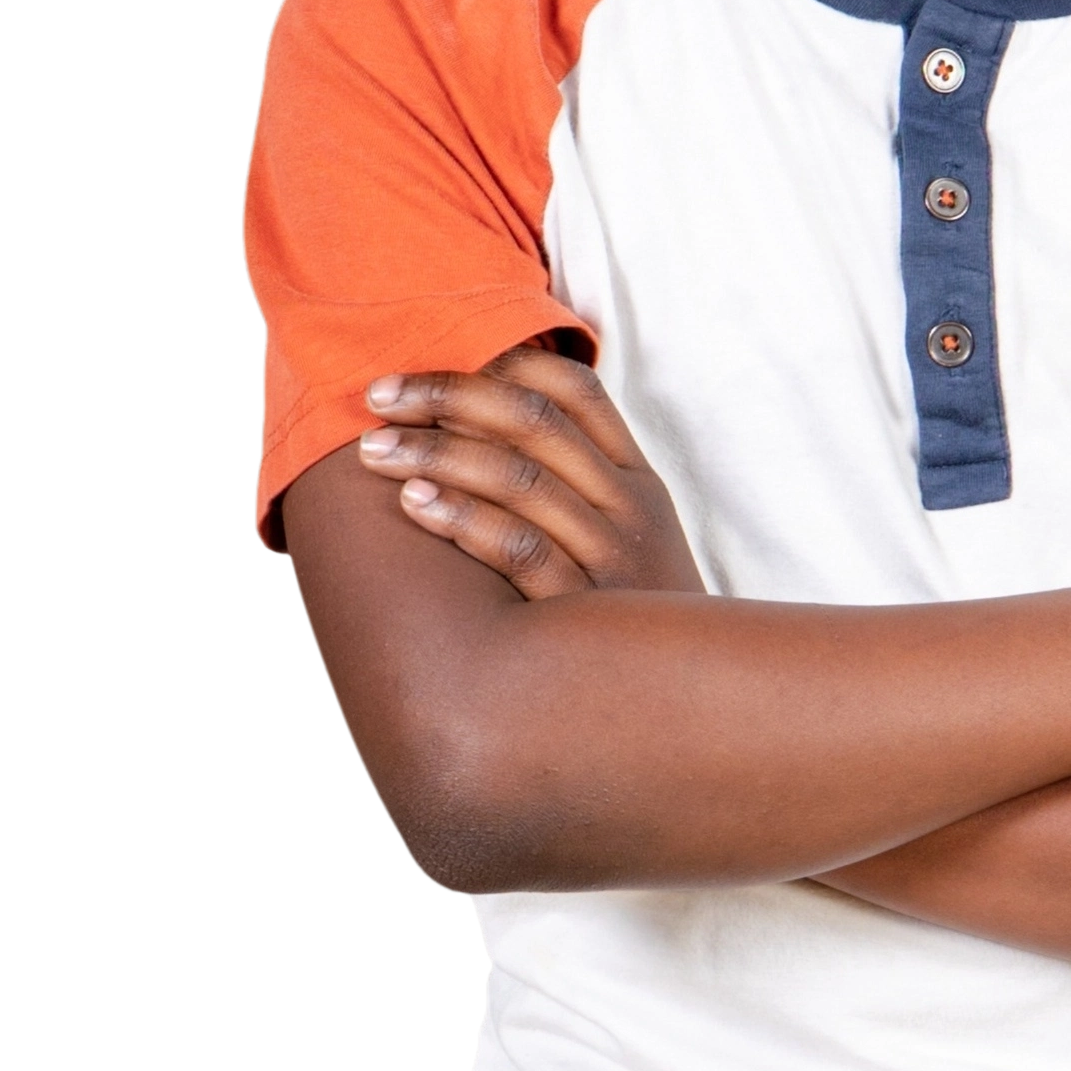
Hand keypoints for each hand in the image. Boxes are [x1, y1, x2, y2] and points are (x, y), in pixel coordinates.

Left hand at [358, 345, 705, 599]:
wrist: (695, 708)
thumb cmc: (637, 622)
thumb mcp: (634, 544)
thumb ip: (580, 490)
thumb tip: (479, 439)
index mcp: (637, 481)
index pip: (575, 390)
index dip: (498, 362)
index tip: (426, 363)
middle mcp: (629, 508)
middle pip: (534, 421)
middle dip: (448, 396)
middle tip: (378, 396)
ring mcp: (612, 557)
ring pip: (518, 477)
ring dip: (436, 452)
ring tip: (374, 449)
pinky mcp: (586, 610)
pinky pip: (520, 548)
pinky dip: (462, 518)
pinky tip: (413, 503)